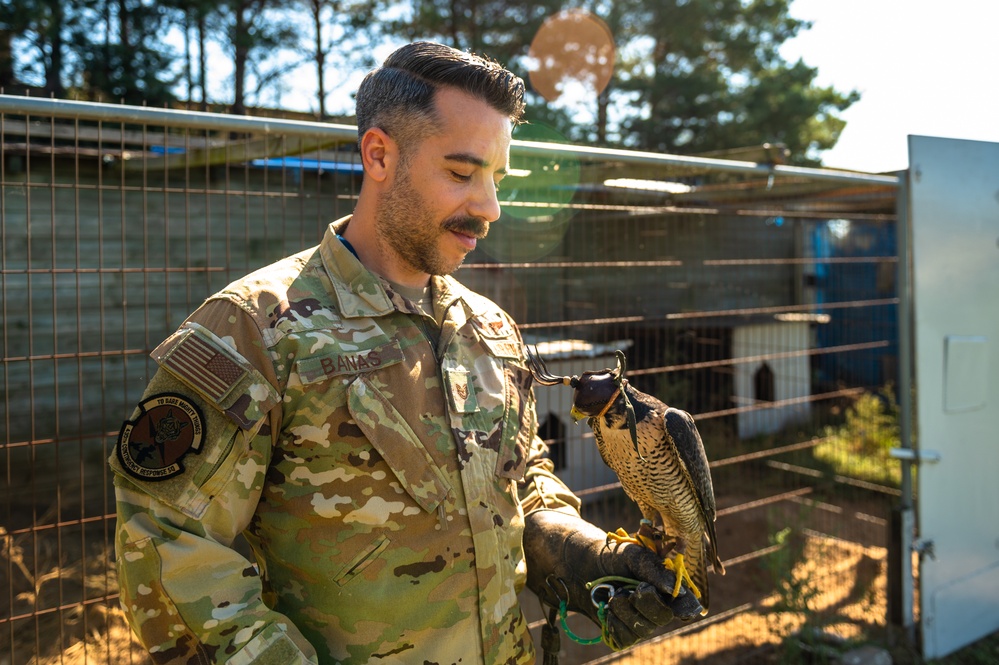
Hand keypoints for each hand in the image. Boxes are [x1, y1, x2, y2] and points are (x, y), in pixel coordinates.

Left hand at [524, 510, 701, 649]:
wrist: (579, 567)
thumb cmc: (609, 558)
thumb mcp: (631, 556)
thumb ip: (653, 569)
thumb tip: (673, 587)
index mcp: (665, 588)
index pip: (685, 603)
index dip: (685, 606)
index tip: (679, 605)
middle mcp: (656, 608)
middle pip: (662, 618)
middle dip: (646, 603)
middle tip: (632, 589)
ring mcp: (639, 623)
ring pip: (642, 630)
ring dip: (624, 611)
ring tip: (613, 595)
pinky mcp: (621, 633)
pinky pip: (623, 637)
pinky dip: (614, 622)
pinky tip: (606, 609)